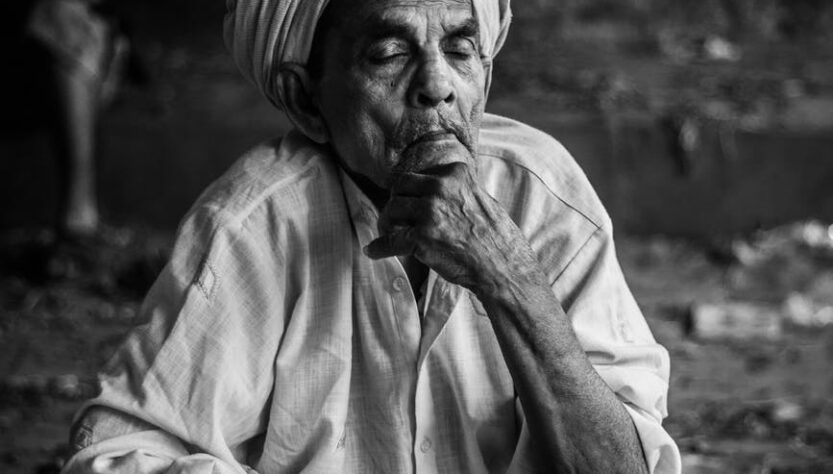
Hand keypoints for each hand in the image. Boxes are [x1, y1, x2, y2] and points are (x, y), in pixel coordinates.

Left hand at [365, 161, 542, 293]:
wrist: (504, 268)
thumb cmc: (498, 238)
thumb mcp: (483, 199)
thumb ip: (460, 190)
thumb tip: (442, 190)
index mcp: (456, 175)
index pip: (422, 174)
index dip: (414, 189)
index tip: (412, 199)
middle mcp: (440, 189)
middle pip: (401, 186)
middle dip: (397, 199)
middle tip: (396, 214)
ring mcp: (429, 213)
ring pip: (392, 209)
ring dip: (387, 221)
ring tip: (388, 231)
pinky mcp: (420, 239)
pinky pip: (389, 241)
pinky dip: (379, 248)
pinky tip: (373, 251)